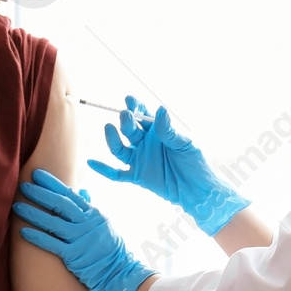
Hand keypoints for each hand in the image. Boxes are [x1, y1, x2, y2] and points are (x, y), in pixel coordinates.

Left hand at [14, 168, 155, 290]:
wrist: (120, 274)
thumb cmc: (109, 250)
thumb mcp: (104, 224)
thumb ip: (90, 208)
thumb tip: (82, 191)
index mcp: (94, 214)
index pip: (70, 194)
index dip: (52, 183)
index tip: (37, 174)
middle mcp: (87, 224)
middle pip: (60, 204)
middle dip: (40, 193)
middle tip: (24, 186)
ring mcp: (81, 239)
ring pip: (53, 222)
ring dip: (33, 213)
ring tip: (17, 206)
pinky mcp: (74, 256)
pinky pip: (52, 244)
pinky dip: (37, 237)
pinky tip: (22, 231)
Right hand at [89, 95, 249, 236]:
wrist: (198, 190)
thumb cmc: (196, 163)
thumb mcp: (185, 144)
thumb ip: (170, 131)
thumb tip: (160, 110)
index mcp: (158, 131)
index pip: (143, 116)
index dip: (136, 107)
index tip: (130, 100)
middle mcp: (145, 143)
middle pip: (130, 130)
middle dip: (126, 122)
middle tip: (125, 115)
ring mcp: (139, 159)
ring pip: (120, 148)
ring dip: (113, 139)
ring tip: (109, 128)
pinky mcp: (136, 176)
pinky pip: (116, 173)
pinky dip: (103, 169)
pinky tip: (92, 162)